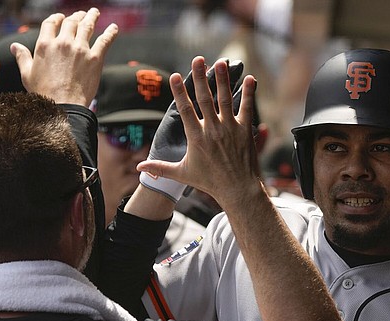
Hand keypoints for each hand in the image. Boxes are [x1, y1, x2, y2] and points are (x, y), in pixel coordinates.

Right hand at [12, 8, 117, 105]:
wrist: (64, 105)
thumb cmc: (44, 93)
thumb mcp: (27, 74)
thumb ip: (22, 57)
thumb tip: (14, 46)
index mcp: (45, 44)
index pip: (51, 23)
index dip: (57, 18)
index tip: (61, 17)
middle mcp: (63, 43)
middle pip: (71, 22)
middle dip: (76, 16)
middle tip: (81, 14)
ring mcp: (80, 49)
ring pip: (87, 27)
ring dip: (91, 17)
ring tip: (95, 12)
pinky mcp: (95, 58)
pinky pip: (105, 41)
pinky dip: (110, 32)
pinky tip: (114, 27)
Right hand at [137, 57, 259, 209]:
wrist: (238, 190)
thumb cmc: (210, 183)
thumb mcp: (183, 174)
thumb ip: (160, 168)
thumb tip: (139, 169)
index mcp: (196, 138)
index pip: (185, 109)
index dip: (180, 91)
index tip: (175, 76)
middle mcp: (213, 130)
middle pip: (204, 98)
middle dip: (200, 77)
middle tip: (198, 60)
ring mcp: (230, 129)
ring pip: (225, 99)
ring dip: (223, 79)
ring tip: (221, 63)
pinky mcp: (245, 131)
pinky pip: (246, 108)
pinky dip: (248, 93)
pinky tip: (249, 79)